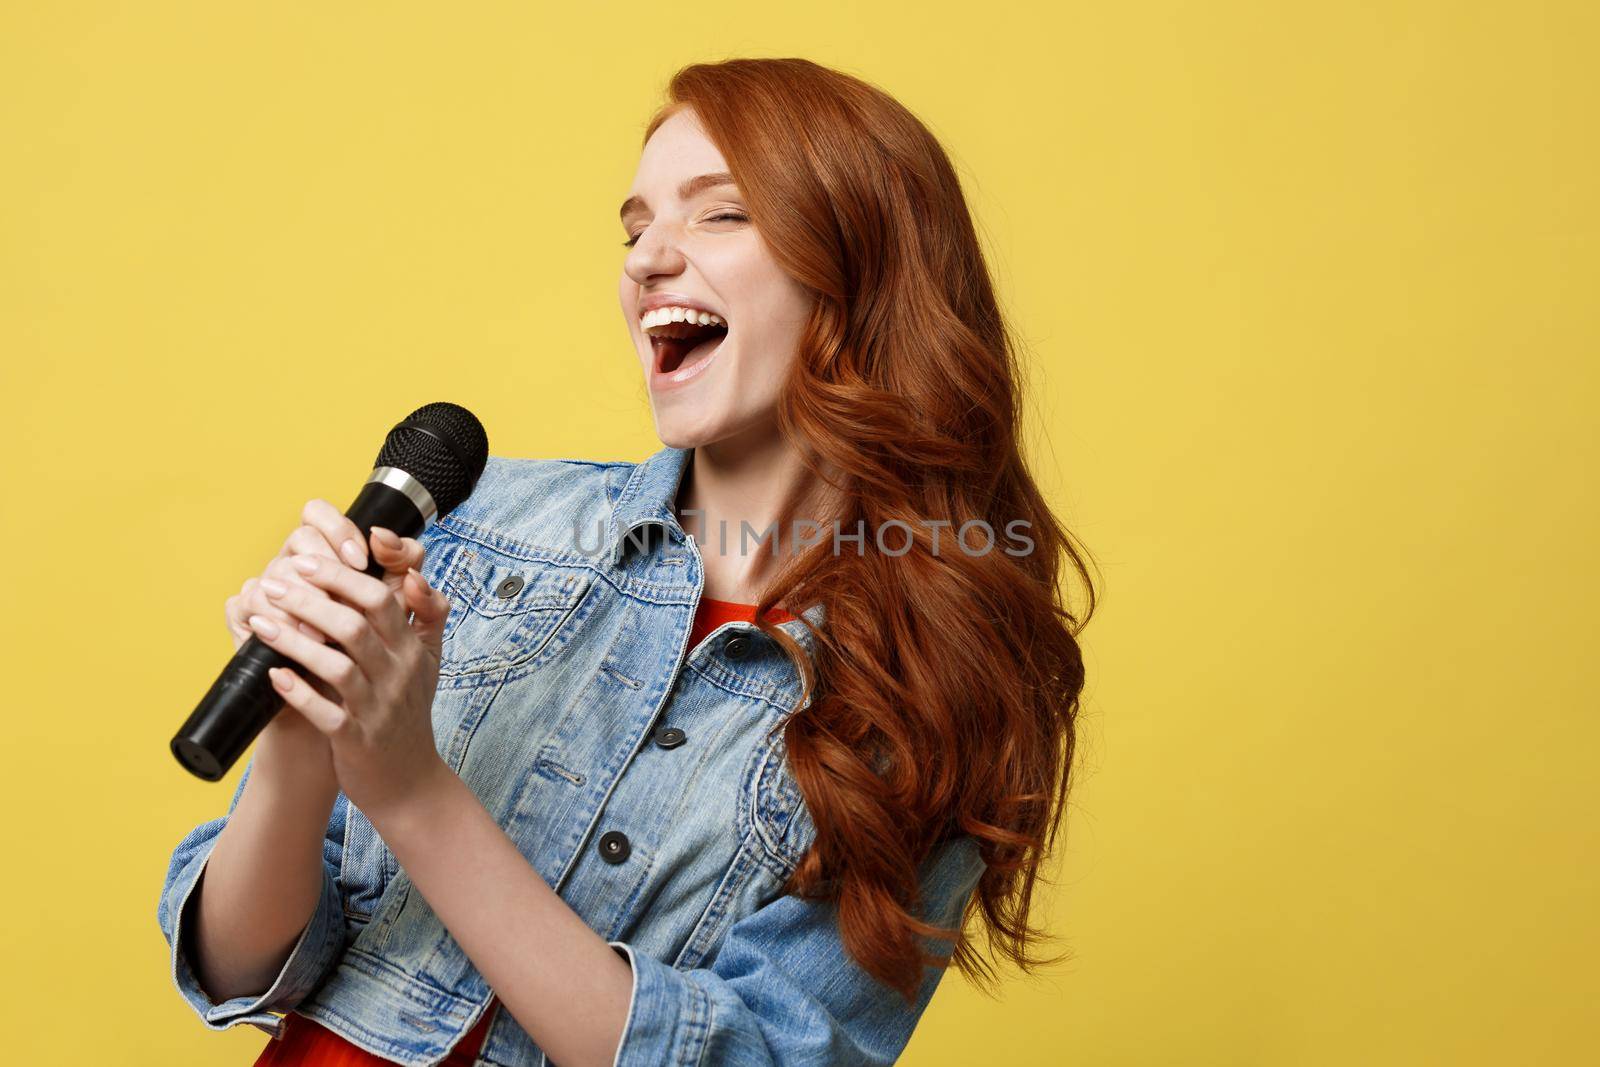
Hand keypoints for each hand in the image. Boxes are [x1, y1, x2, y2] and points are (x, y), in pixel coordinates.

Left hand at [244, 552, 453, 818]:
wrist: (410, 782)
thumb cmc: (407, 713)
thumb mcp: (427, 662)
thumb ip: (426, 615)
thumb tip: (413, 574)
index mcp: (412, 650)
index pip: (381, 599)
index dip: (341, 576)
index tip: (304, 561)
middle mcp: (399, 675)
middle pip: (356, 625)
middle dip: (310, 599)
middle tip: (274, 584)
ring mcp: (379, 709)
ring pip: (337, 666)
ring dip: (294, 641)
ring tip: (259, 623)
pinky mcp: (357, 741)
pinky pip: (326, 714)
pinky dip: (298, 693)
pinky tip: (273, 676)